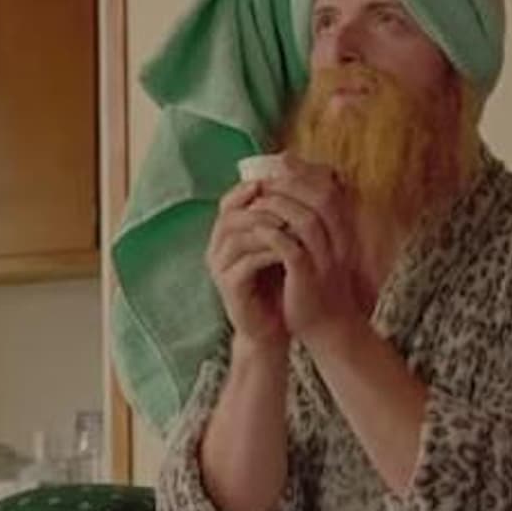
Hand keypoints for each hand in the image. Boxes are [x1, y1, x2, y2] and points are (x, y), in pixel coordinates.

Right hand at [205, 181, 288, 354]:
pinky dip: (268, 252)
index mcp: (225, 235)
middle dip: (260, 207)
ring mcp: (220, 268)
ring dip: (265, 227)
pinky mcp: (229, 287)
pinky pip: (245, 262)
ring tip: (292, 223)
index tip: (276, 183)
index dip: (249, 190)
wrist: (271, 327)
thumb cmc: (277, 283)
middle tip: (288, 202)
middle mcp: (216, 249)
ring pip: (236, 236)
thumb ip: (277, 219)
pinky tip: (290, 249)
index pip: (229, 203)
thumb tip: (295, 186)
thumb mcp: (277, 246)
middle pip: (230, 216)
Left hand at [249, 160, 368, 347]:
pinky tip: (257, 229)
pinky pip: (292, 249)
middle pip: (321, 198)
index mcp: (343, 231)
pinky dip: (273, 235)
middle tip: (263, 180)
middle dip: (290, 183)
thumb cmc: (316, 282)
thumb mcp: (318, 248)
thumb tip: (290, 190)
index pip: (330, 189)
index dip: (305, 172)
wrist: (328, 327)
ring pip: (307, 220)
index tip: (280, 163)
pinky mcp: (309, 278)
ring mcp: (326, 259)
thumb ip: (308, 220)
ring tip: (256, 203)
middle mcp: (340, 241)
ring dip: (278, 206)